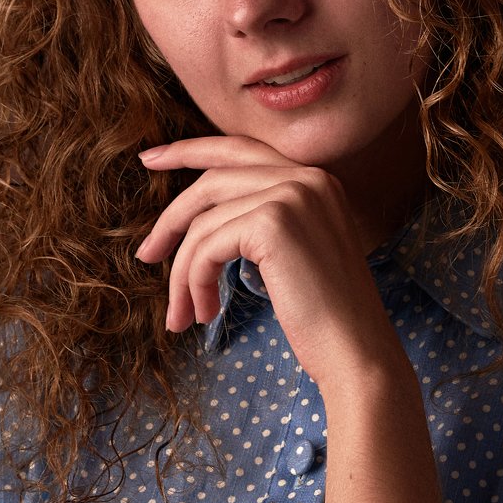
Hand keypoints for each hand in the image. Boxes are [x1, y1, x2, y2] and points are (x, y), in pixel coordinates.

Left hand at [135, 135, 408, 389]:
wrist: (356, 352)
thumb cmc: (326, 318)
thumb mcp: (294, 255)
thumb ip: (261, 221)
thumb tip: (198, 218)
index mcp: (316, 179)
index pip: (240, 149)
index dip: (190, 149)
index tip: (151, 158)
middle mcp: (307, 177)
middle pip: (212, 180)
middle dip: (171, 218)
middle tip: (145, 254)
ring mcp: (291, 195)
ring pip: (204, 222)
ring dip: (184, 272)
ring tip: (183, 314)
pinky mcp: (272, 222)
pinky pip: (207, 246)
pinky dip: (195, 281)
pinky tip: (205, 313)